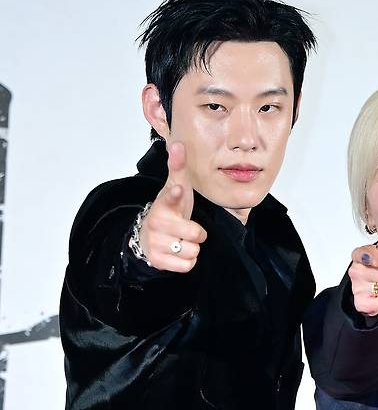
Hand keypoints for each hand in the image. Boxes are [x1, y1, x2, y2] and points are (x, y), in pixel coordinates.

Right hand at [139, 142, 206, 271]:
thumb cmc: (169, 209)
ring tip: (180, 240)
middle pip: (197, 234)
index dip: (176, 195)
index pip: (171, 197)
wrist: (147, 236)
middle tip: (186, 228)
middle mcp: (158, 223)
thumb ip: (178, 167)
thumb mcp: (176, 187)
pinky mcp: (157, 261)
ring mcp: (156, 243)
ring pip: (194, 251)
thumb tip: (178, 143)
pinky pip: (187, 266)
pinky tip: (177, 252)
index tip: (179, 190)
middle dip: (198, 233)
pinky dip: (187, 262)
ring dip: (192, 248)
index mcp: (164, 203)